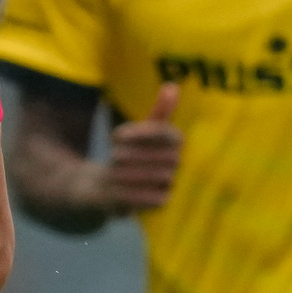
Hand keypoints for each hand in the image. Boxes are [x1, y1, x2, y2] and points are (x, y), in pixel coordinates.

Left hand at [98, 81, 181, 212]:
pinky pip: (147, 197)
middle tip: (114, 155)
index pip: (166, 134)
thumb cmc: (132, 156)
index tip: (116, 134)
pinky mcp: (159, 206)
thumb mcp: (141, 134)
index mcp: (176, 144)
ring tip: (113, 168)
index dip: (142, 133)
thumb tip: (172, 85)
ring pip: (152, 176)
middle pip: (160, 156)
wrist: (112, 188)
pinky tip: (115, 185)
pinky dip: (126, 190)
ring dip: (127, 171)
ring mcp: (170, 186)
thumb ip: (159, 112)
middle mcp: (179, 165)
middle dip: (132, 154)